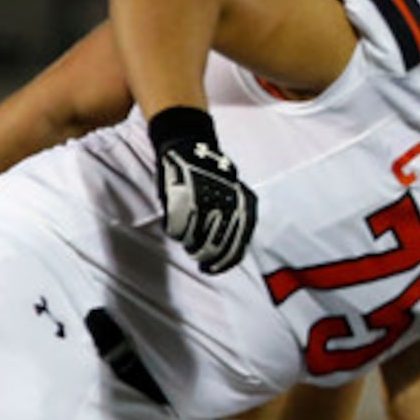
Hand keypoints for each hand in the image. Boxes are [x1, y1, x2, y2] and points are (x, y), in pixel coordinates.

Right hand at [151, 107, 256, 274]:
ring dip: (190, 242)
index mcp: (243, 208)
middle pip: (214, 249)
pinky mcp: (181, 203)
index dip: (224, 262)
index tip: (213, 270)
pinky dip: (175, 230)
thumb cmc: (213, 178)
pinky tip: (177, 222)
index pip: (236, 247)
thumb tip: (230, 254)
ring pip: (194, 241)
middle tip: (200, 257)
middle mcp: (226, 208)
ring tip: (189, 234)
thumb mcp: (235, 197)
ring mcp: (203, 206)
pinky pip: (176, 230)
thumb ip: (235, 222)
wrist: (191, 149)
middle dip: (206, 256)